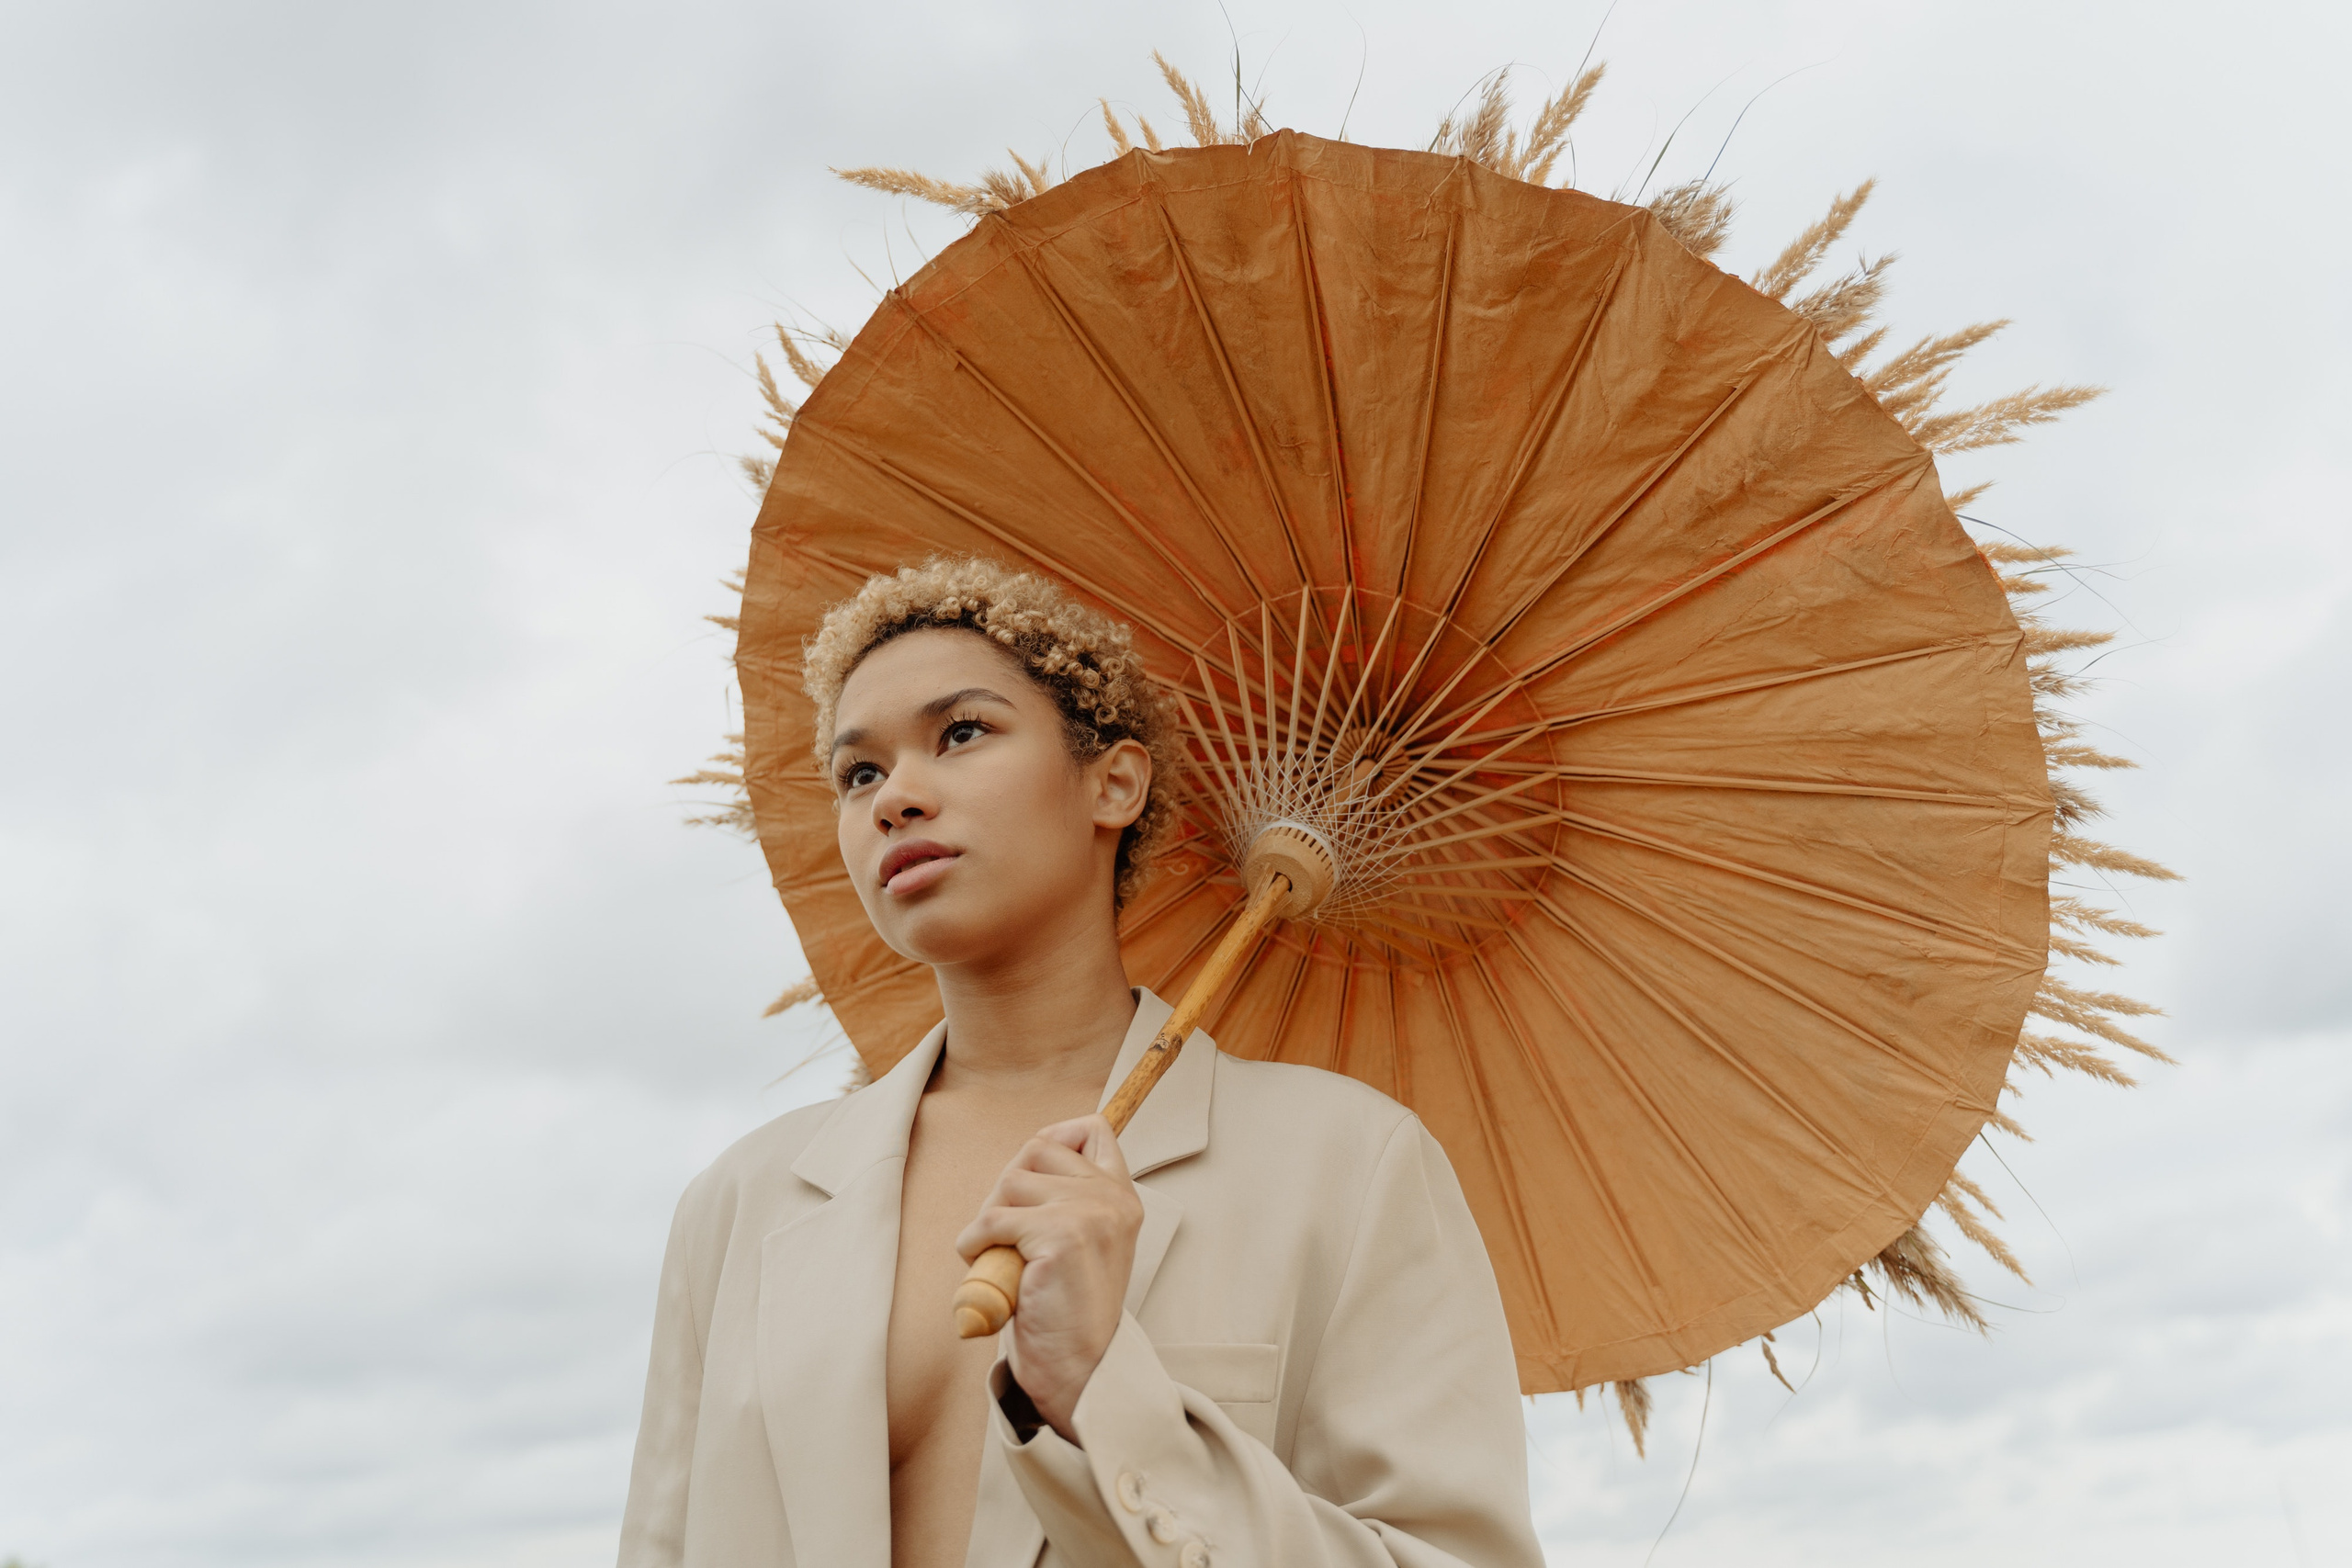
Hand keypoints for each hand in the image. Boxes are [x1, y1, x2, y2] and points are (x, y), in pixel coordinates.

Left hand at [956, 1114, 1141, 1440]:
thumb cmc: (1067, 1310)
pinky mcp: (1061, 1236)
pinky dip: (974, 1242)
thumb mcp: (1081, 1241)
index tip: (1031, 1174)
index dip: (1054, 1138)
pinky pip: (993, 1219)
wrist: (1079, 1370)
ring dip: (989, 1218)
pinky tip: (983, 1265)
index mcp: (1122, 1197)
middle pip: (1037, 1149)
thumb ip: (1067, 1200)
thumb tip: (1024, 1158)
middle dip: (1007, 1186)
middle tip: (1004, 1233)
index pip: (1093, 1129)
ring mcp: (1090, 1214)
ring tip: (998, 1255)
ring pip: (1011, 1181)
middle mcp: (1112, 1199)